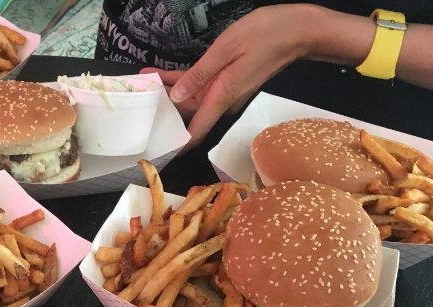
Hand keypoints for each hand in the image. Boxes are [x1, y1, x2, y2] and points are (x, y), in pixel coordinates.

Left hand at [143, 4, 316, 146]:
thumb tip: (177, 96)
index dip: (175, 144)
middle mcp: (223, 101)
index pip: (195, 131)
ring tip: (143, 81)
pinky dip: (183, 81)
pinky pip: (201, 86)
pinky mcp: (228, 82)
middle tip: (136, 101)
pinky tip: (163, 75)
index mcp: (222, 97)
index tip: (155, 149)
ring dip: (169, 92)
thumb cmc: (265, 35)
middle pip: (187, 113)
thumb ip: (199, 74)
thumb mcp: (226, 49)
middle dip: (162, 109)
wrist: (296, 31)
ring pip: (191, 99)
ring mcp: (226, 92)